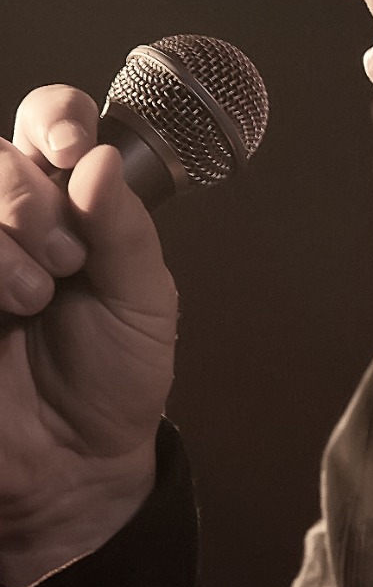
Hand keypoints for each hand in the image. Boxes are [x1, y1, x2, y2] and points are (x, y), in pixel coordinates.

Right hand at [0, 85, 177, 586]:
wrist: (75, 466)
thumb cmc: (113, 379)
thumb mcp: (144, 301)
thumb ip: (124, 229)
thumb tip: (101, 160)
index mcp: (68, 203)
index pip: (49, 120)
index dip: (56, 121)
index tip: (73, 153)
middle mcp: (9, 219)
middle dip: (32, 200)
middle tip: (66, 261)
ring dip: (3, 243)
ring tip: (34, 298)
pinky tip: (3, 312)